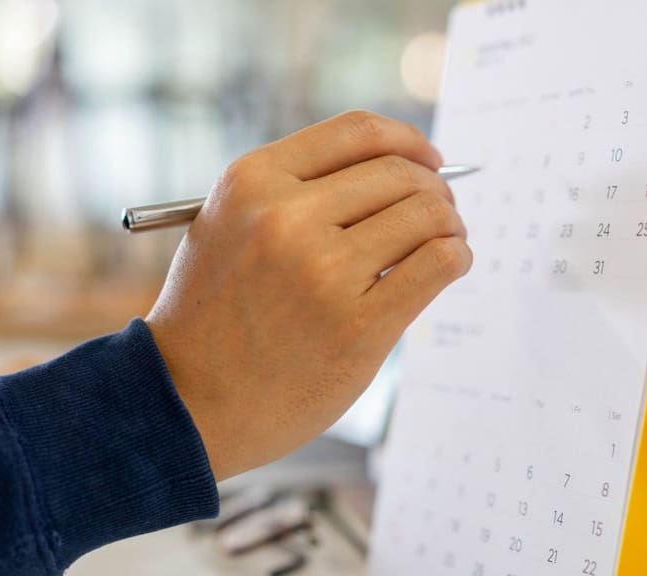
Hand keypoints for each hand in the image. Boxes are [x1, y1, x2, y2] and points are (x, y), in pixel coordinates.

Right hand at [146, 111, 471, 480]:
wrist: (191, 401)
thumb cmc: (213, 315)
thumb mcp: (227, 227)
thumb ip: (290, 192)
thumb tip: (387, 169)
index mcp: (251, 182)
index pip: (357, 132)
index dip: (407, 141)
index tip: (428, 160)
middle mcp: (286, 217)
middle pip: (400, 174)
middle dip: (434, 188)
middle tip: (440, 211)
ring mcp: (323, 272)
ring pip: (427, 215)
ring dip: (450, 224)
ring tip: (445, 240)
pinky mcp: (357, 327)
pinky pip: (438, 263)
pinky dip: (456, 256)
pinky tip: (447, 265)